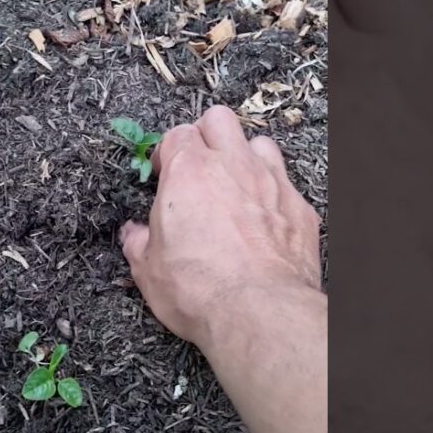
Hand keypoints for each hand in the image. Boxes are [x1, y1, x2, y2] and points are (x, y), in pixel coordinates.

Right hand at [119, 105, 321, 348]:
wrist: (259, 312)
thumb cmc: (200, 290)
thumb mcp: (148, 270)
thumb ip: (138, 242)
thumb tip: (133, 234)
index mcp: (189, 173)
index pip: (177, 134)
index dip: (168, 153)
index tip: (164, 174)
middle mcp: (233, 166)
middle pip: (219, 120)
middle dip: (207, 135)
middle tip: (199, 166)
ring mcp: (271, 183)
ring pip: (260, 143)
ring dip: (246, 158)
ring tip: (236, 186)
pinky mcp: (299, 207)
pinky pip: (287, 184)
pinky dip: (274, 195)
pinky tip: (265, 220)